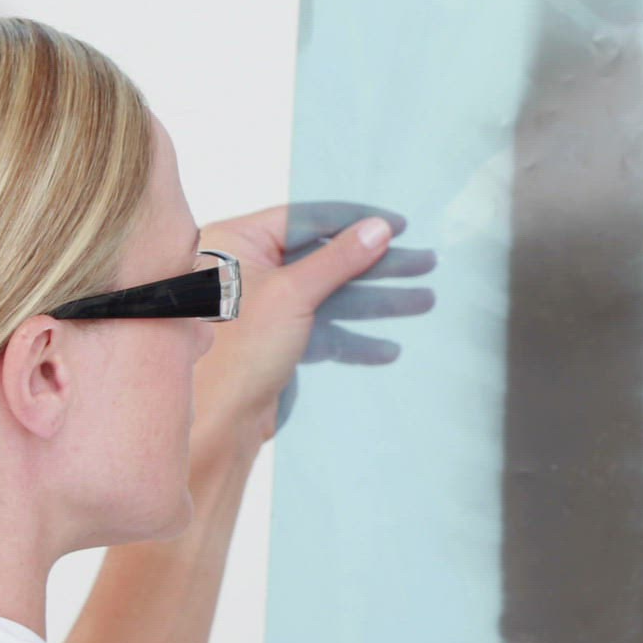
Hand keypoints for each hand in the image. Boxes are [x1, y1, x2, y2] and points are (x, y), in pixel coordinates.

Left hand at [193, 202, 435, 441]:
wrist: (217, 423)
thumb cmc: (238, 350)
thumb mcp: (294, 294)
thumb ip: (339, 259)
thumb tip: (378, 228)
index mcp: (239, 243)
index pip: (307, 219)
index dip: (355, 221)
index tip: (398, 225)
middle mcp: (250, 270)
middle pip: (325, 259)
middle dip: (378, 266)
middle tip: (425, 263)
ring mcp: (265, 308)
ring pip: (330, 297)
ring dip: (376, 302)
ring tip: (424, 301)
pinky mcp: (277, 342)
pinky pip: (323, 331)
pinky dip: (354, 338)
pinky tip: (388, 349)